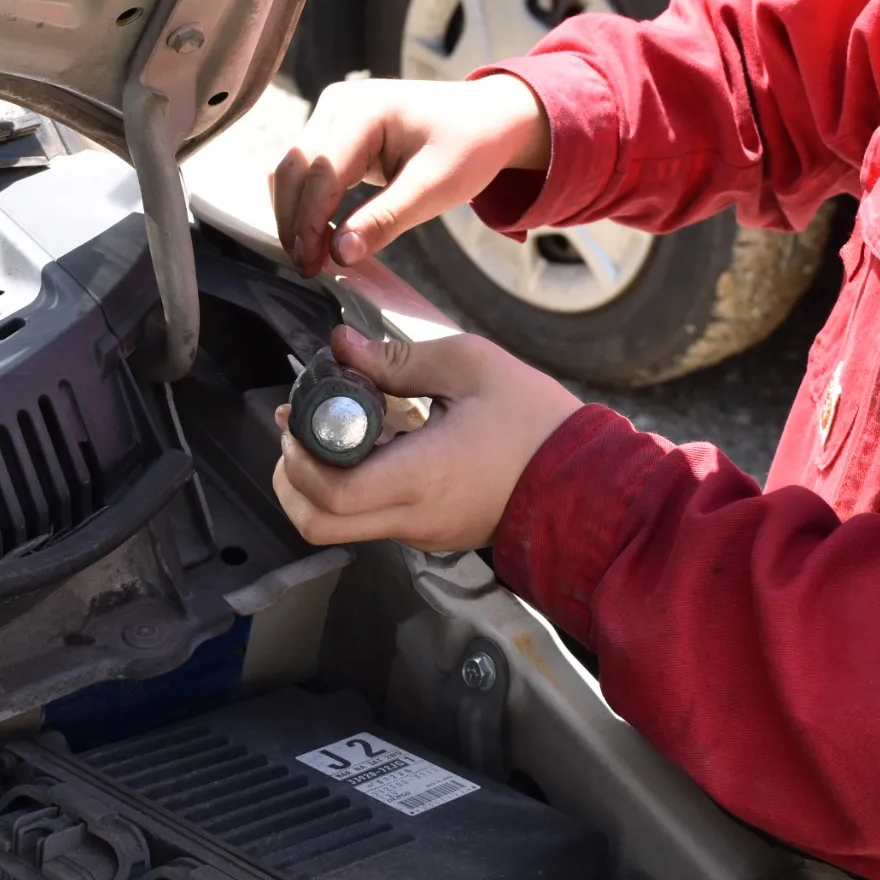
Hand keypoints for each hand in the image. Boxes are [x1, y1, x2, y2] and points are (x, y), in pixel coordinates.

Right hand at [274, 75, 549, 277]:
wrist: (489, 118)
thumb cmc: (469, 146)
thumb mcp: (434, 188)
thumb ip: (384, 220)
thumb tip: (340, 254)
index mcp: (363, 109)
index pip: (320, 171)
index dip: (309, 221)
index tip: (311, 265)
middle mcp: (338, 103)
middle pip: (294, 168)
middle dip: (294, 220)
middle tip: (306, 268)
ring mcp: (333, 113)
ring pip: (293, 169)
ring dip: (296, 213)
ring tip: (310, 257)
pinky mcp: (335, 130)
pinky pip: (308, 169)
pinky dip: (307, 202)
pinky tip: (318, 235)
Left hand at [274, 325, 580, 550]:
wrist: (588, 480)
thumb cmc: (535, 421)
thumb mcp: (470, 367)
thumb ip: (397, 359)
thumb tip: (341, 346)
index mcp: (421, 478)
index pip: (330, 494)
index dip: (299, 457)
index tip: (300, 416)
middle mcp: (413, 518)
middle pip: (317, 525)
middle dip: (291, 479)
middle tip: (298, 431)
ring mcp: (421, 532)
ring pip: (340, 526)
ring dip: (319, 482)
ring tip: (332, 429)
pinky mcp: (432, 533)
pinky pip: (374, 519)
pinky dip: (353, 487)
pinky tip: (372, 442)